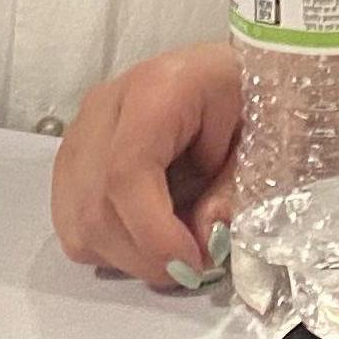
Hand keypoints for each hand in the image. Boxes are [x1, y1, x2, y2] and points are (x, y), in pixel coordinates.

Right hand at [50, 42, 242, 290]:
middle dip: (145, 255)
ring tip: (176, 249)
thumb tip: (203, 238)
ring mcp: (81, 132)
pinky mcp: (73, 157)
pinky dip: (111, 246)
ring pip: (79, 222)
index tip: (193, 261)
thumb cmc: (250, 93)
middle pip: (96, 206)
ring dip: (128, 256)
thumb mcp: (264, 133)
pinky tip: (149, 235)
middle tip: (194, 267)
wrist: (225, 72)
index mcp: (159, 88)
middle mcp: (106, 105)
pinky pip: (73, 222)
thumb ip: (235, 187)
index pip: (127, 172)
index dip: (154, 232)